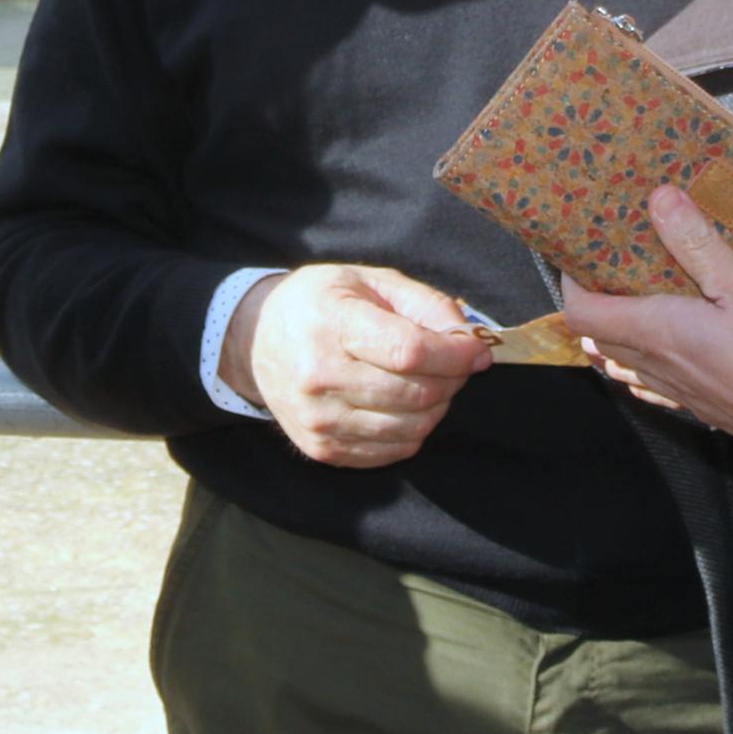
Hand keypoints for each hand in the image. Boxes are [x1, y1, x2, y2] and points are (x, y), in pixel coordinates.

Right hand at [225, 264, 491, 467]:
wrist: (255, 342)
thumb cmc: (319, 305)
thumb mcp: (369, 281)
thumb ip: (424, 304)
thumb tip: (468, 338)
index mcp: (330, 324)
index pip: (409, 352)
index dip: (455, 355)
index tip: (477, 351)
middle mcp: (319, 377)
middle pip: (415, 394)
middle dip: (452, 380)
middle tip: (454, 364)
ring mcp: (318, 420)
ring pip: (410, 429)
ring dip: (435, 407)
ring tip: (428, 382)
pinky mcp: (322, 449)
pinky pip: (391, 452)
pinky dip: (412, 431)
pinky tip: (404, 406)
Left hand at [561, 186, 732, 469]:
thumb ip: (698, 243)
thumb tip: (659, 200)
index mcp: (660, 332)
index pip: (584, 313)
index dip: (572, 283)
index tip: (579, 255)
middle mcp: (661, 365)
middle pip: (600, 337)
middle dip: (596, 300)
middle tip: (610, 267)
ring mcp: (682, 391)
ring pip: (626, 362)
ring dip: (620, 331)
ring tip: (636, 298)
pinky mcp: (705, 406)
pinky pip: (656, 384)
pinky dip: (646, 362)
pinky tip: (668, 348)